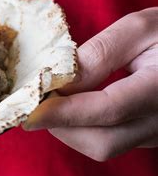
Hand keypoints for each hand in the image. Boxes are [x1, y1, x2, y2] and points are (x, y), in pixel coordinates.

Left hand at [23, 8, 157, 160]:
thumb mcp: (139, 29)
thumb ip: (100, 53)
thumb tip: (60, 81)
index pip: (108, 109)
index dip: (65, 112)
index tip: (29, 109)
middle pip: (102, 141)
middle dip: (60, 125)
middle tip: (35, 101)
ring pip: (103, 146)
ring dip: (68, 128)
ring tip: (51, 100)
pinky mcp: (149, 135)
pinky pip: (109, 141)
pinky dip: (82, 129)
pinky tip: (70, 106)